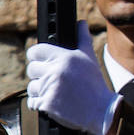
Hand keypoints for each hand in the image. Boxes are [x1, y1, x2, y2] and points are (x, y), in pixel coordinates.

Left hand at [25, 20, 117, 134]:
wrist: (102, 111)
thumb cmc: (95, 84)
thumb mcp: (90, 59)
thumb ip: (83, 39)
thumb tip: (81, 23)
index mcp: (65, 58)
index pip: (35, 51)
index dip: (37, 57)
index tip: (42, 62)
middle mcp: (56, 71)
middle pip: (31, 69)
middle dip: (40, 75)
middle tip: (53, 80)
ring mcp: (50, 88)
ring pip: (31, 86)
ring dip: (40, 91)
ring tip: (56, 93)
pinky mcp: (47, 103)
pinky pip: (33, 102)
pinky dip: (40, 104)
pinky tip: (54, 102)